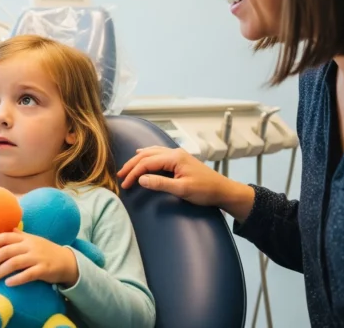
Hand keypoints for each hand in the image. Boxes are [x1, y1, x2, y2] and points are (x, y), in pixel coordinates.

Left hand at [0, 231, 77, 286]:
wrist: (66, 261)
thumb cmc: (46, 250)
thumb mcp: (33, 240)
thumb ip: (20, 235)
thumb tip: (8, 228)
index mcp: (25, 238)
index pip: (5, 237)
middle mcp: (30, 246)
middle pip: (7, 250)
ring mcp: (37, 258)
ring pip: (15, 262)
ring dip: (1, 270)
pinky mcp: (43, 270)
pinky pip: (28, 274)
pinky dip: (17, 279)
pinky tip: (8, 284)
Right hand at [117, 146, 254, 219]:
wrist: (223, 190)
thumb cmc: (205, 191)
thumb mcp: (182, 189)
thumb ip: (160, 183)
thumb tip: (141, 179)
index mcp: (174, 158)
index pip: (147, 163)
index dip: (133, 173)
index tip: (125, 185)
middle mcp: (174, 152)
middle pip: (146, 155)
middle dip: (132, 165)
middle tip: (120, 176)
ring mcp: (177, 154)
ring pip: (151, 152)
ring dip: (137, 160)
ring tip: (127, 168)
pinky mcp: (179, 159)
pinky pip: (158, 153)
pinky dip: (146, 155)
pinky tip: (142, 155)